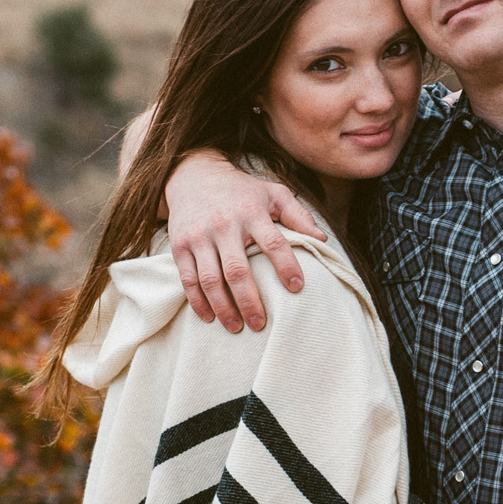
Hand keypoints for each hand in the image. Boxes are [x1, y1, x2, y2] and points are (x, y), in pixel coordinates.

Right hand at [164, 151, 325, 331]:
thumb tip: (322, 240)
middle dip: (249, 301)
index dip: (286, 266)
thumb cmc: (241, 191)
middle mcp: (224, 225)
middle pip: (237, 270)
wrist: (193, 175)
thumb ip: (298, 215)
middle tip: (261, 324)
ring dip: (223, 308)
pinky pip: (188, 279)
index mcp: (251, 212)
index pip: (273, 243)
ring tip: (237, 327)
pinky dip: (198, 302)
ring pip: (210, 279)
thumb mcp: (273, 193)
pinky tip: (209, 318)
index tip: (297, 288)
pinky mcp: (180, 246)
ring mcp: (199, 236)